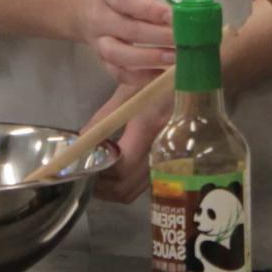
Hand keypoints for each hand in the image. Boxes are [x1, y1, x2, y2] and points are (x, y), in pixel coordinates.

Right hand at [78, 0, 171, 83]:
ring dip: (149, 59)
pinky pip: (117, 73)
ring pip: (118, 55)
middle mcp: (100, 17)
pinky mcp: (102, 58)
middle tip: (185, 40)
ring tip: (175, 58)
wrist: (82, 1)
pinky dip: (139, 77)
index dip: (152, 10)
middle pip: (129, 30)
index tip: (175, 16)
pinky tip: (160, 73)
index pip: (127, 1)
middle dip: (159, 37)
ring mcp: (99, 41)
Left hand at [85, 79, 172, 203]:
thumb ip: (103, 118)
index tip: (81, 165)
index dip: (98, 172)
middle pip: (125, 186)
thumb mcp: (128, 91)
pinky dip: (126, 187)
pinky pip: (144, 186)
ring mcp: (169, 159)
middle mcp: (162, 147)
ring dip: (112, 189)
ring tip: (97, 175)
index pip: (121, 166)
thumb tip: (79, 142)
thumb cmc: (158, 79)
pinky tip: (117, 174)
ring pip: (134, 192)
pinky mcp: (171, 164)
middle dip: (101, 185)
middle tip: (84, 173)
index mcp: (150, 126)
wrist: (191, 80)